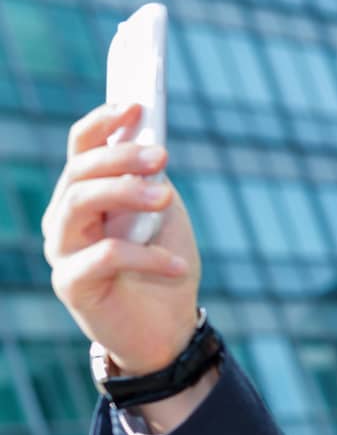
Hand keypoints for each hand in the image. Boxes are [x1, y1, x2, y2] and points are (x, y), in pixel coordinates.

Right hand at [43, 104, 199, 373]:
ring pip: (79, 204)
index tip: (136, 104)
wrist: (168, 329)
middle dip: (120, 158)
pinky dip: (146, 255)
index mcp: (83, 194)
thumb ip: (152, 181)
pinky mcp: (72, 285)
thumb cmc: (163, 266)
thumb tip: (151, 146)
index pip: (79, 148)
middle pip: (78, 172)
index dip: (102, 123)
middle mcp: (63, 219)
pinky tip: (176, 264)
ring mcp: (62, 251)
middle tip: (161, 155)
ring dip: (124, 193)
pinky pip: (105, 256)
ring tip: (164, 198)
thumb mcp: (164, 216)